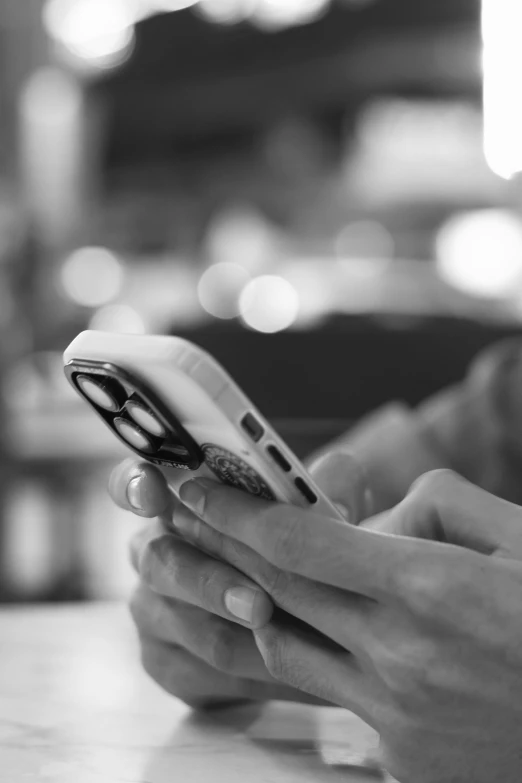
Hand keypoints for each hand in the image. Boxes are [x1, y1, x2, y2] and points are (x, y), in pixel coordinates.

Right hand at [109, 452, 367, 707]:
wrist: (306, 602)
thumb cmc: (305, 533)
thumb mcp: (323, 498)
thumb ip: (329, 483)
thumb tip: (331, 502)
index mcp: (173, 499)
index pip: (132, 484)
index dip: (136, 485)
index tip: (154, 492)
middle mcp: (150, 553)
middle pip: (164, 564)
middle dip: (214, 584)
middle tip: (260, 604)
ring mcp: (151, 612)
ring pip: (191, 629)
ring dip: (246, 640)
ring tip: (298, 645)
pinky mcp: (168, 664)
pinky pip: (207, 677)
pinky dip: (259, 677)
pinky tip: (303, 673)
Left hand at [174, 470, 521, 782]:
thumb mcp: (520, 537)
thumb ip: (439, 507)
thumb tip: (374, 520)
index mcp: (428, 588)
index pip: (296, 542)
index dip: (235, 511)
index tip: (194, 487)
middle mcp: (399, 656)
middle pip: (275, 591)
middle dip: (213, 549)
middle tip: (173, 522)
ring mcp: (397, 718)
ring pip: (286, 649)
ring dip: (245, 605)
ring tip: (216, 572)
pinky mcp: (405, 761)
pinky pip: (333, 697)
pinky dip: (309, 656)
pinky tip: (305, 630)